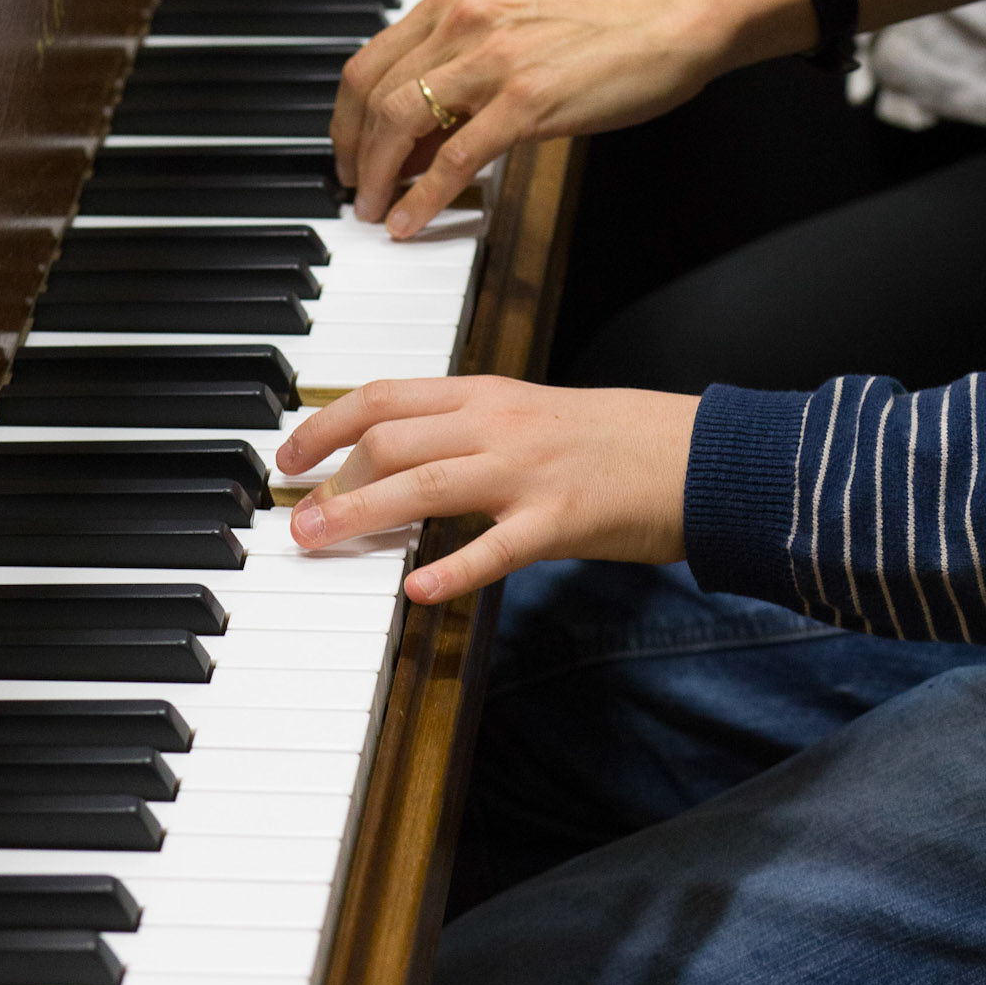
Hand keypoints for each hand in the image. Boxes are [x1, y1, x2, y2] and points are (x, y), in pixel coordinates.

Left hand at [277, 376, 700, 602]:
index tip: (290, 455)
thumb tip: (395, 463)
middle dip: (330, 480)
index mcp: (487, 392)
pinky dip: (452, 570)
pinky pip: (496, 546)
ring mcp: (528, 470)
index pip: (385, 396)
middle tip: (296, 519)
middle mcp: (498, 423)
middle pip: (390, 438)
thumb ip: (466, 432)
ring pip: (423, 483)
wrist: (695, 453)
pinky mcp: (561, 521)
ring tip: (318, 542)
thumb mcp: (529, 417)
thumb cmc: (611, 439)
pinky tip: (417, 592)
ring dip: (359, 514)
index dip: (326, 423)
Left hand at [332, 0, 813, 236]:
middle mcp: (463, 20)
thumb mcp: (511, 33)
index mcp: (453, 1)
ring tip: (378, 213)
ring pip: (400, 123)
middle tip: (359, 194)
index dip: (345, 121)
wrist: (670, 24)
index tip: (348, 157)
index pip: (367, 63)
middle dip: (354, 156)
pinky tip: (413, 222)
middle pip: (372, 96)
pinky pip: (454, 156)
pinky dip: (423, 197)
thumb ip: (458, 71)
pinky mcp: (528, 98)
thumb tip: (410, 135)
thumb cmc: (599, 34)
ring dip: (378, 179)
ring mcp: (494, 58)